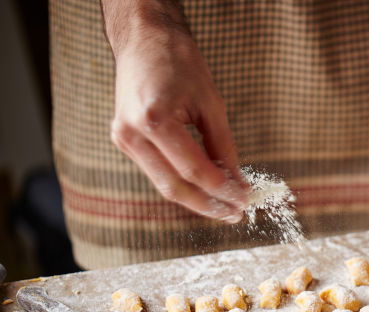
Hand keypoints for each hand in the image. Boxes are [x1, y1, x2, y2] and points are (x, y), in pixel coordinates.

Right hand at [108, 29, 248, 222]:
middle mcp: (132, 134)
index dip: (222, 189)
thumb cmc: (180, 63)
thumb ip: (223, 146)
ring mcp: (123, 139)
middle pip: (174, 187)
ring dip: (196, 198)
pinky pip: (157, 171)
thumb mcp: (211, 103)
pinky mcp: (124, 141)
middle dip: (208, 205)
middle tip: (236, 214)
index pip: (194, 170)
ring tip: (225, 207)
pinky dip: (182, 182)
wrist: (143, 39)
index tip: (245, 199)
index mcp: (154, 121)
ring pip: (164, 184)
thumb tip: (238, 182)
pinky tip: (206, 188)